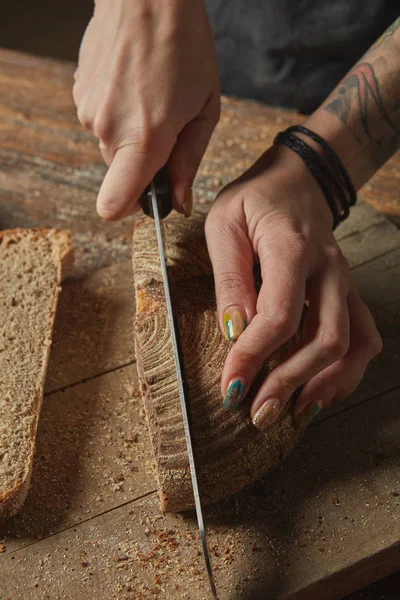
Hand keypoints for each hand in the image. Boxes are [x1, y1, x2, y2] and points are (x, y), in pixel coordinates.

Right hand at [73, 0, 219, 219]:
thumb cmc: (183, 44)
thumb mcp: (205, 109)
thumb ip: (189, 161)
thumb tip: (178, 200)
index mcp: (144, 138)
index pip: (114, 204)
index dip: (130, 209)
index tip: (148, 198)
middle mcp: (109, 129)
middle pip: (120, 174)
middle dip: (143, 162)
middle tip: (166, 127)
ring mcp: (89, 111)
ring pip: (111, 146)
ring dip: (131, 135)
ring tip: (151, 97)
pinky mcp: (79, 95)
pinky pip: (101, 121)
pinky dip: (118, 113)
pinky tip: (133, 85)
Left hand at [205, 144, 381, 428]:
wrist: (297, 179)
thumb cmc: (254, 200)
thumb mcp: (224, 226)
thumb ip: (230, 279)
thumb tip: (233, 332)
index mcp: (292, 248)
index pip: (280, 315)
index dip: (254, 356)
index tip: (230, 386)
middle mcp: (328, 269)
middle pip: (324, 339)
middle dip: (290, 382)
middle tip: (258, 413)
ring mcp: (344, 282)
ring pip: (351, 345)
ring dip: (324, 385)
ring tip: (292, 413)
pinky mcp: (348, 292)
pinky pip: (363, 337)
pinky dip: (347, 370)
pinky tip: (322, 390)